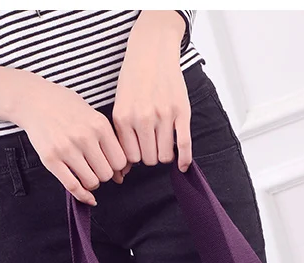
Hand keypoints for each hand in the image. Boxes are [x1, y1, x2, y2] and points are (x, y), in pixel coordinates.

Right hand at [0, 66, 127, 204]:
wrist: (34, 100)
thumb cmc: (66, 107)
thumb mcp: (93, 116)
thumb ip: (108, 142)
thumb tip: (121, 175)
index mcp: (99, 125)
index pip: (120, 161)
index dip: (117, 167)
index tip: (110, 165)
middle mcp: (84, 136)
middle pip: (107, 173)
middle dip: (103, 174)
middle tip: (96, 168)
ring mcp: (66, 148)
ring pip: (92, 182)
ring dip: (92, 182)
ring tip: (86, 173)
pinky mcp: (50, 158)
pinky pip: (73, 186)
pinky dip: (83, 196)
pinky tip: (87, 196)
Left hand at [112, 11, 191, 171]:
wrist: (152, 51)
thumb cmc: (134, 79)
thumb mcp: (120, 104)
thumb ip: (121, 134)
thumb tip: (124, 170)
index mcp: (124, 117)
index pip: (131, 157)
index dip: (137, 156)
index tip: (140, 149)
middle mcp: (142, 118)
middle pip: (148, 159)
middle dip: (151, 156)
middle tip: (152, 145)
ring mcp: (163, 115)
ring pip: (165, 156)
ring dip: (165, 154)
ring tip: (163, 144)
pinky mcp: (181, 112)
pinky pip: (184, 145)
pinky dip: (184, 160)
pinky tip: (182, 165)